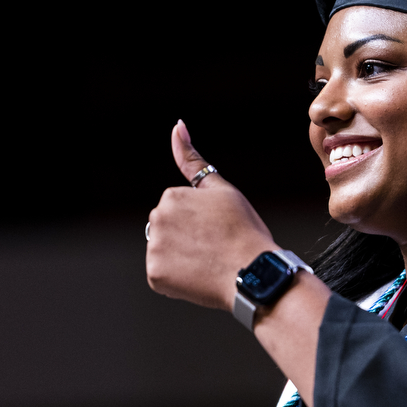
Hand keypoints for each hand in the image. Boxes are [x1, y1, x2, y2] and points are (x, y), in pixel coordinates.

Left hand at [145, 121, 277, 310]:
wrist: (252, 271)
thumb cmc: (244, 230)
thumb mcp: (221, 188)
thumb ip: (192, 159)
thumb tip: (177, 125)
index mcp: (171, 196)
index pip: (180, 211)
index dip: (202, 222)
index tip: (219, 229)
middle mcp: (156, 218)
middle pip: (168, 230)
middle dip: (186, 238)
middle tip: (215, 247)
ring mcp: (154, 248)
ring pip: (165, 253)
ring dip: (181, 259)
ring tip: (208, 263)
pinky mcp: (155, 275)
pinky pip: (162, 277)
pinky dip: (177, 281)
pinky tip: (198, 277)